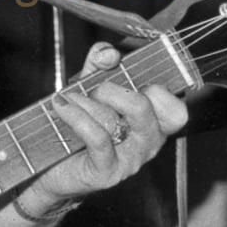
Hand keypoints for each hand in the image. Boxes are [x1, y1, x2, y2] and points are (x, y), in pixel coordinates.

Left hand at [18, 43, 187, 216]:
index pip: (175, 109)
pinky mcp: (108, 173)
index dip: (155, 88)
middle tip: (93, 91)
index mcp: (155, 122)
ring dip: (84, 103)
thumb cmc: (78, 126)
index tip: (126, 77)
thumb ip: (101, 64)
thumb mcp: (90, 87)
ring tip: (69, 99)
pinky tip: (62, 107)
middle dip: (111, 90)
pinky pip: (97, 138)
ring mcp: (130, 161)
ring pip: (113, 121)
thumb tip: (109, 53)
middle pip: (143, 107)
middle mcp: (149, 143)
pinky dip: (76, 117)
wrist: (51, 167)